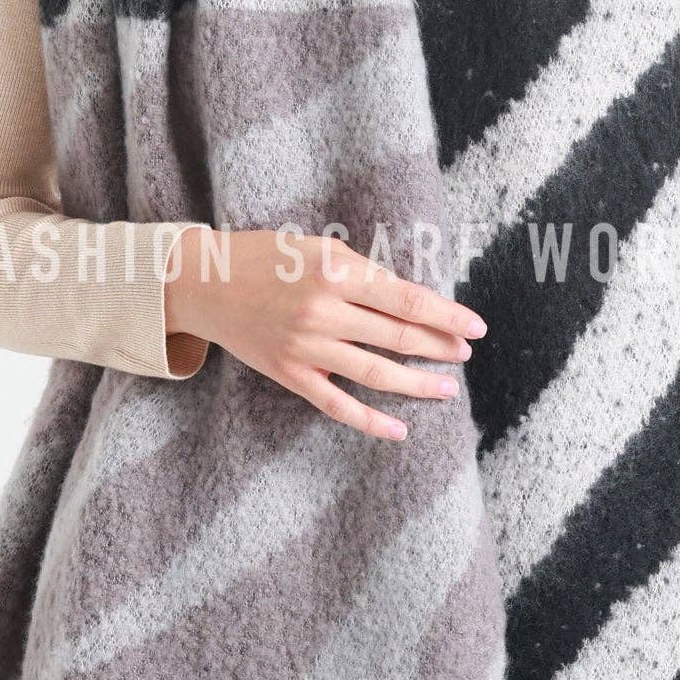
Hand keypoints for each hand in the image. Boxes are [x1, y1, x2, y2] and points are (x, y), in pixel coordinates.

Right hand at [163, 227, 485, 439]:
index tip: (476, 326)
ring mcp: (306, 347)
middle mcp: (324, 311)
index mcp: (335, 272)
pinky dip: (371, 421)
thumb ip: (362, 273)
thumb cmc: (264, 257)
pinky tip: (400, 430)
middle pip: (399, 336)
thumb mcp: (318, 249)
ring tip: (446, 388)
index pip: (407, 300)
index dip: (447, 315)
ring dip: (418, 384)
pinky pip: (338, 405)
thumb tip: (410, 301)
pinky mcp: (290, 374)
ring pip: (377, 374)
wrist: (203, 283)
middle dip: (440, 346)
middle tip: (463, 352)